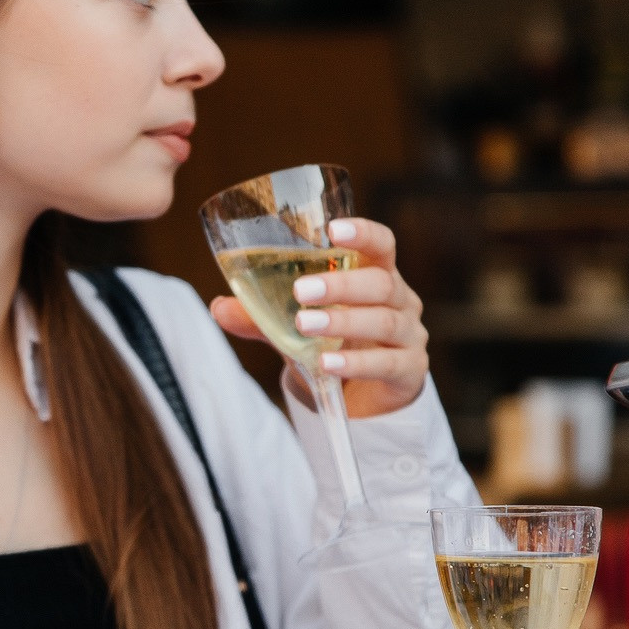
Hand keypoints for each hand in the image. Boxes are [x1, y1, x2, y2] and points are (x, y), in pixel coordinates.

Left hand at [211, 216, 428, 418]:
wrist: (360, 398)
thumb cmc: (331, 345)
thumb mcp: (294, 328)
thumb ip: (261, 317)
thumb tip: (217, 307)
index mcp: (376, 275)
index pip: (381, 244)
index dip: (363, 233)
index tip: (332, 230)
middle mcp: (400, 300)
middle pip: (380, 282)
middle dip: (340, 284)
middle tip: (301, 291)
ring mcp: (409, 336)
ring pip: (385, 321)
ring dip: (343, 322)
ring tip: (306, 325)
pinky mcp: (410, 371)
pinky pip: (388, 364)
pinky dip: (356, 363)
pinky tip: (327, 364)